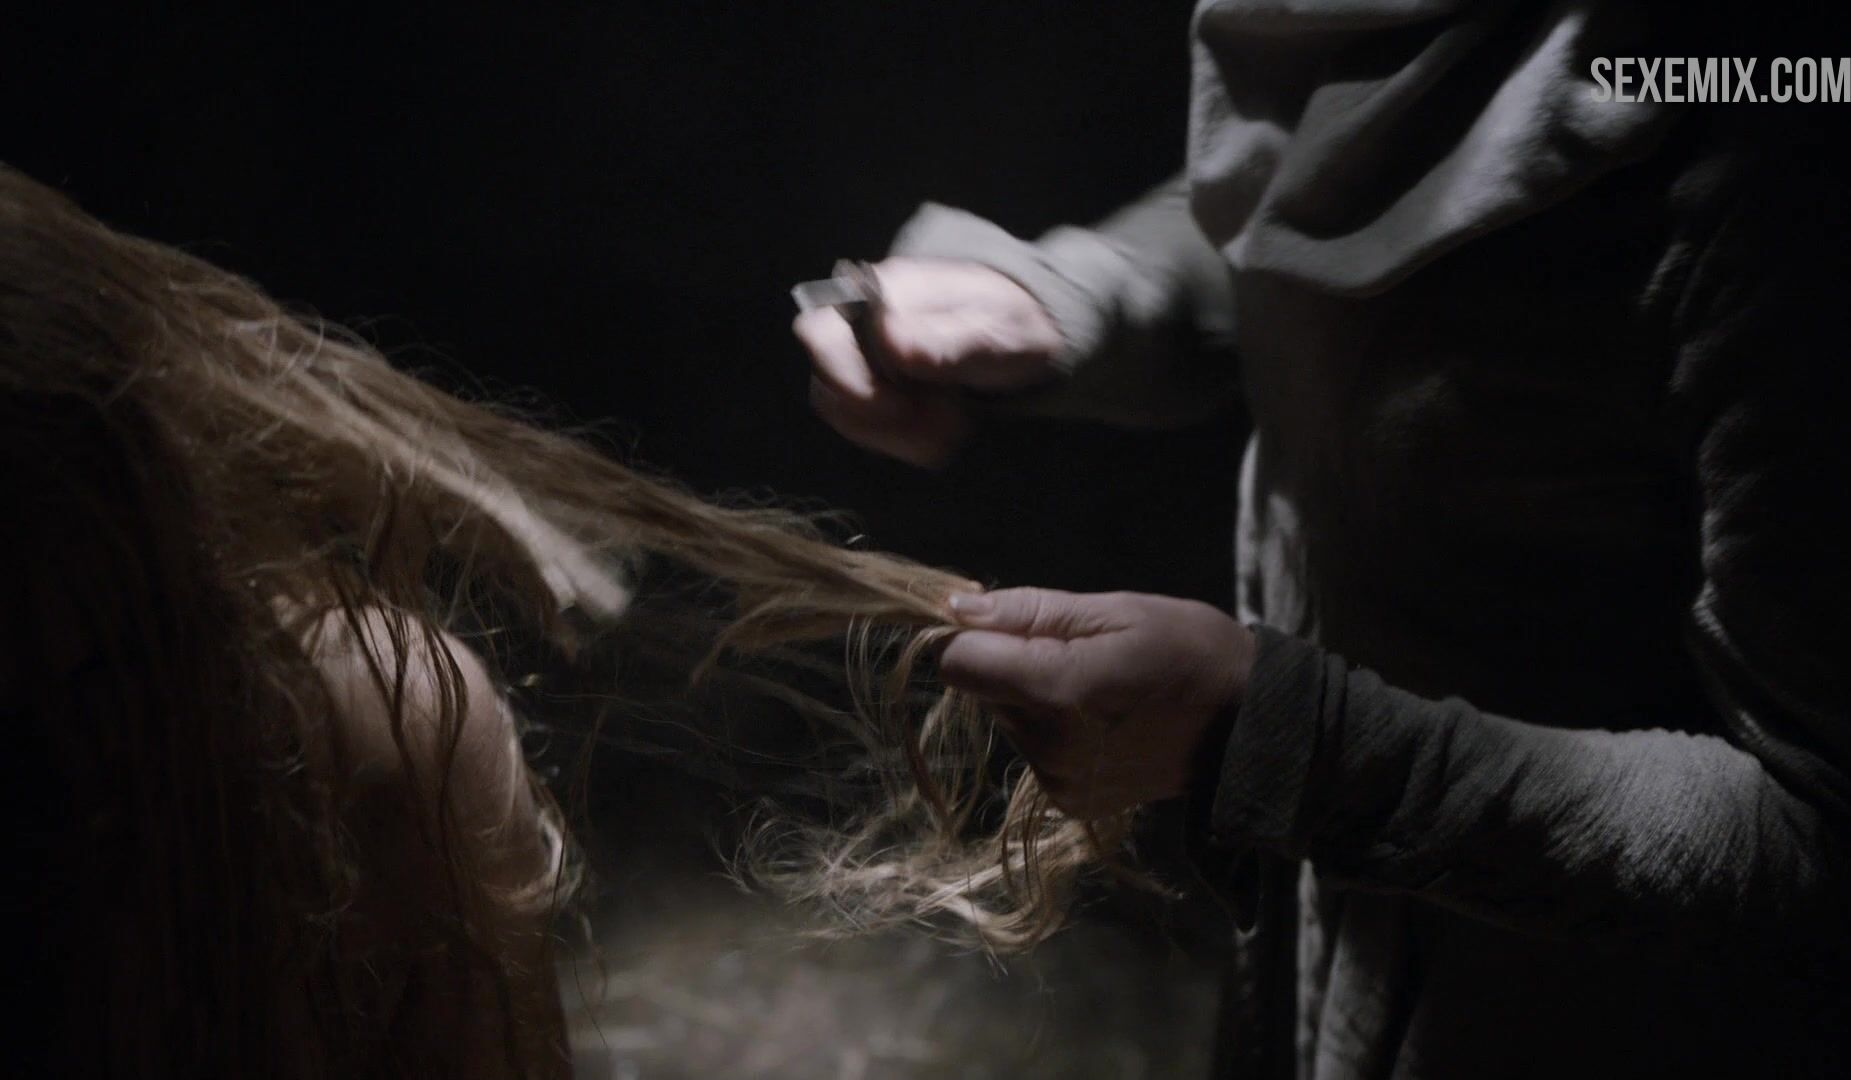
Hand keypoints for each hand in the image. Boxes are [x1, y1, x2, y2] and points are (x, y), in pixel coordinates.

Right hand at [793, 257, 1061, 466]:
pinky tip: (942, 432)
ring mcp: (866, 357)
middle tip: (942, 424)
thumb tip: (892, 342)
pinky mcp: (876, 387)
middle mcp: (862, 323)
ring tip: (950, 430)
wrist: (1032, 334)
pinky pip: (867, 426)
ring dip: (896, 436)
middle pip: (828, 383)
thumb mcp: (996, 330)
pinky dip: (904, 441)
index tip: (898, 407)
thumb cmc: (1015, 321)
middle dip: (881, 419)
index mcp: (884, 291)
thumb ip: (948, 338)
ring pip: (846, 412)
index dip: (844, 378)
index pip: (820, 332)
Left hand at [939, 587, 1254, 818]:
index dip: (975, 635)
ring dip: (1035, 699)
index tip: (1011, 623)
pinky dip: (1055, 732)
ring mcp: (1059, 781)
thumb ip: (1030, 611)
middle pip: (984, 690)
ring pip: (1009, 720)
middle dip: (1014, 664)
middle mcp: (1048, 746)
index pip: (959, 663)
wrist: (1251, 726)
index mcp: (1056, 692)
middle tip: (1080, 653)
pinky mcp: (1071, 803)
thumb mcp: (1115, 611)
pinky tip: (1104, 721)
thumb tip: (957, 608)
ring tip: (1100, 687)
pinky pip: (1035, 751)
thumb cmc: (1189, 650)